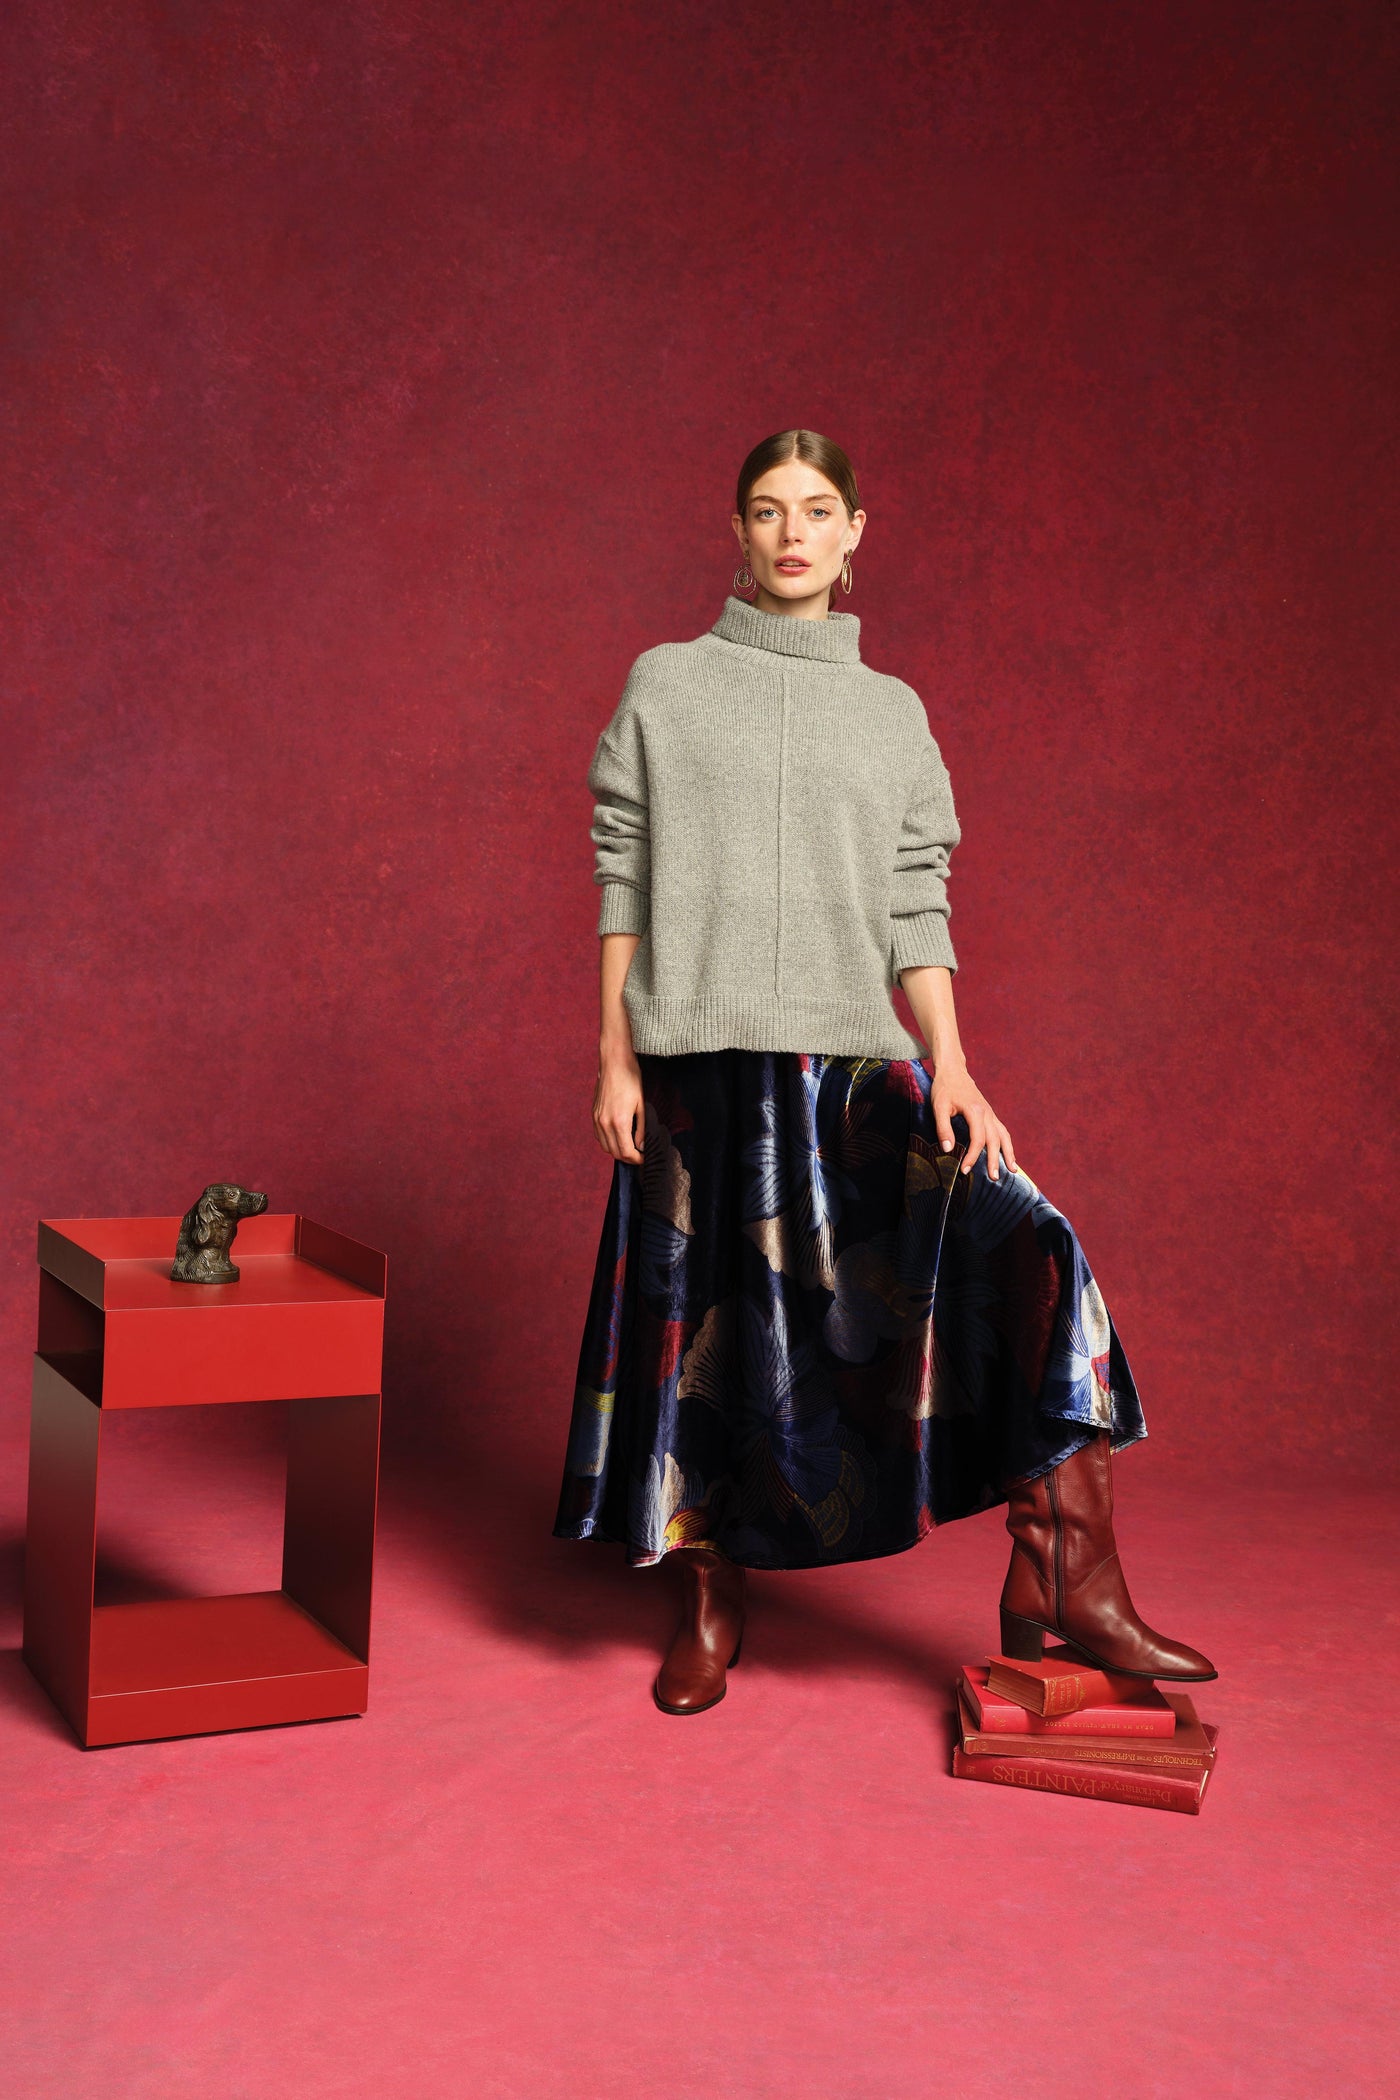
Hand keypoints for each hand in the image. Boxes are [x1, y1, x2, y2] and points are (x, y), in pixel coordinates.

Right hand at [593, 1048, 645, 1163]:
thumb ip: (641, 1129)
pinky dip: (608, 1141)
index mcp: (619, 1122)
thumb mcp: (642, 1105)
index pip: (626, 1152)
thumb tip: (641, 1146)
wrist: (614, 1063)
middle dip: (628, 1158)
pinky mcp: (594, 1114)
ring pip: (605, 1146)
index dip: (637, 1159)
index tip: (644, 1159)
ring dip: (617, 1151)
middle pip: (614, 1152)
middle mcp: (605, 1123)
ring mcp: (597, 1119)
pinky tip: (618, 1137)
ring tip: (630, 1147)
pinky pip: (599, 1136)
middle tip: (639, 1155)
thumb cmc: (631, 1080)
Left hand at [927, 1059, 1017, 1180]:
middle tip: (993, 1178)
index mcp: (975, 1111)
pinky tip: (1008, 1156)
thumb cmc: (944, 1088)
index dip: (972, 1156)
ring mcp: (991, 1114)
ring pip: (1004, 1136)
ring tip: (1012, 1171)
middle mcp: (987, 1113)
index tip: (965, 1170)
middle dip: (995, 1160)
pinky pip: (1002, 1131)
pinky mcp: (990, 1114)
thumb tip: (947, 1149)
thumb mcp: (938, 1107)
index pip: (978, 1139)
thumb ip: (943, 1128)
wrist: (953, 1071)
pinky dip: (1007, 1144)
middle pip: (995, 1140)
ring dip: (1008, 1154)